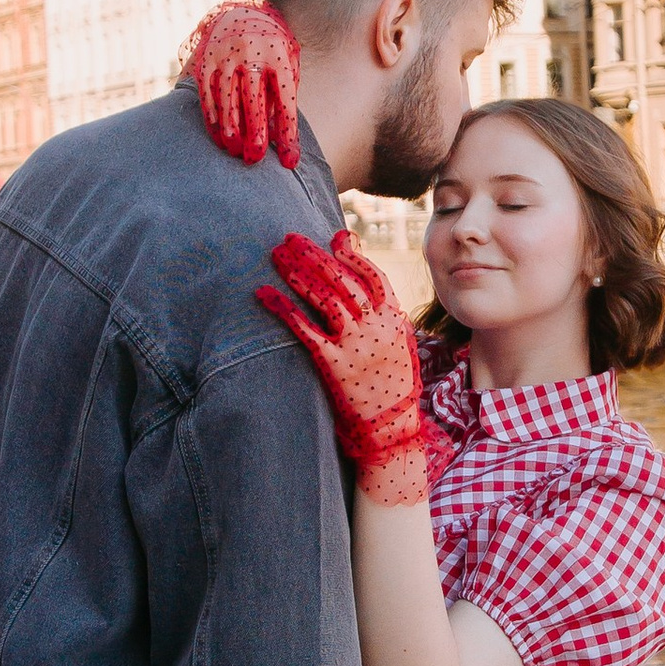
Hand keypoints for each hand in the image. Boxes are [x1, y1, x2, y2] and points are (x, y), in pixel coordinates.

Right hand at [184, 0, 300, 168]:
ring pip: (226, 97)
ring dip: (230, 128)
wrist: (245, 11)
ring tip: (234, 150)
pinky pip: (206, 91)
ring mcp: (226, 54)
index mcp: (279, 55)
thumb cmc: (273, 48)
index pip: (285, 99)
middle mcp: (252, 53)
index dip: (287, 131)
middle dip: (254, 131)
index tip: (289, 159)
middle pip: (253, 99)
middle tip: (254, 158)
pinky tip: (218, 136)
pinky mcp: (206, 57)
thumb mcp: (288, 62)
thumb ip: (283, 93)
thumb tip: (278, 134)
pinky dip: (212, 116)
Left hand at [255, 231, 444, 505]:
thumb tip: (368, 291)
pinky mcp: (333, 365)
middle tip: (291, 238)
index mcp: (392, 320)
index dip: (353, 254)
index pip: (372, 276)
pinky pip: (304, 330)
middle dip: (315, 255)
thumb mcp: (400, 346)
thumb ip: (385, 317)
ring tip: (277, 256)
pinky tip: (264, 294)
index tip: (336, 237)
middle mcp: (374, 327)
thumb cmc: (394, 386)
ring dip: (298, 272)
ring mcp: (354, 345)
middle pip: (342, 280)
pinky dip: (282, 309)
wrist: (393, 428)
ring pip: (325, 297)